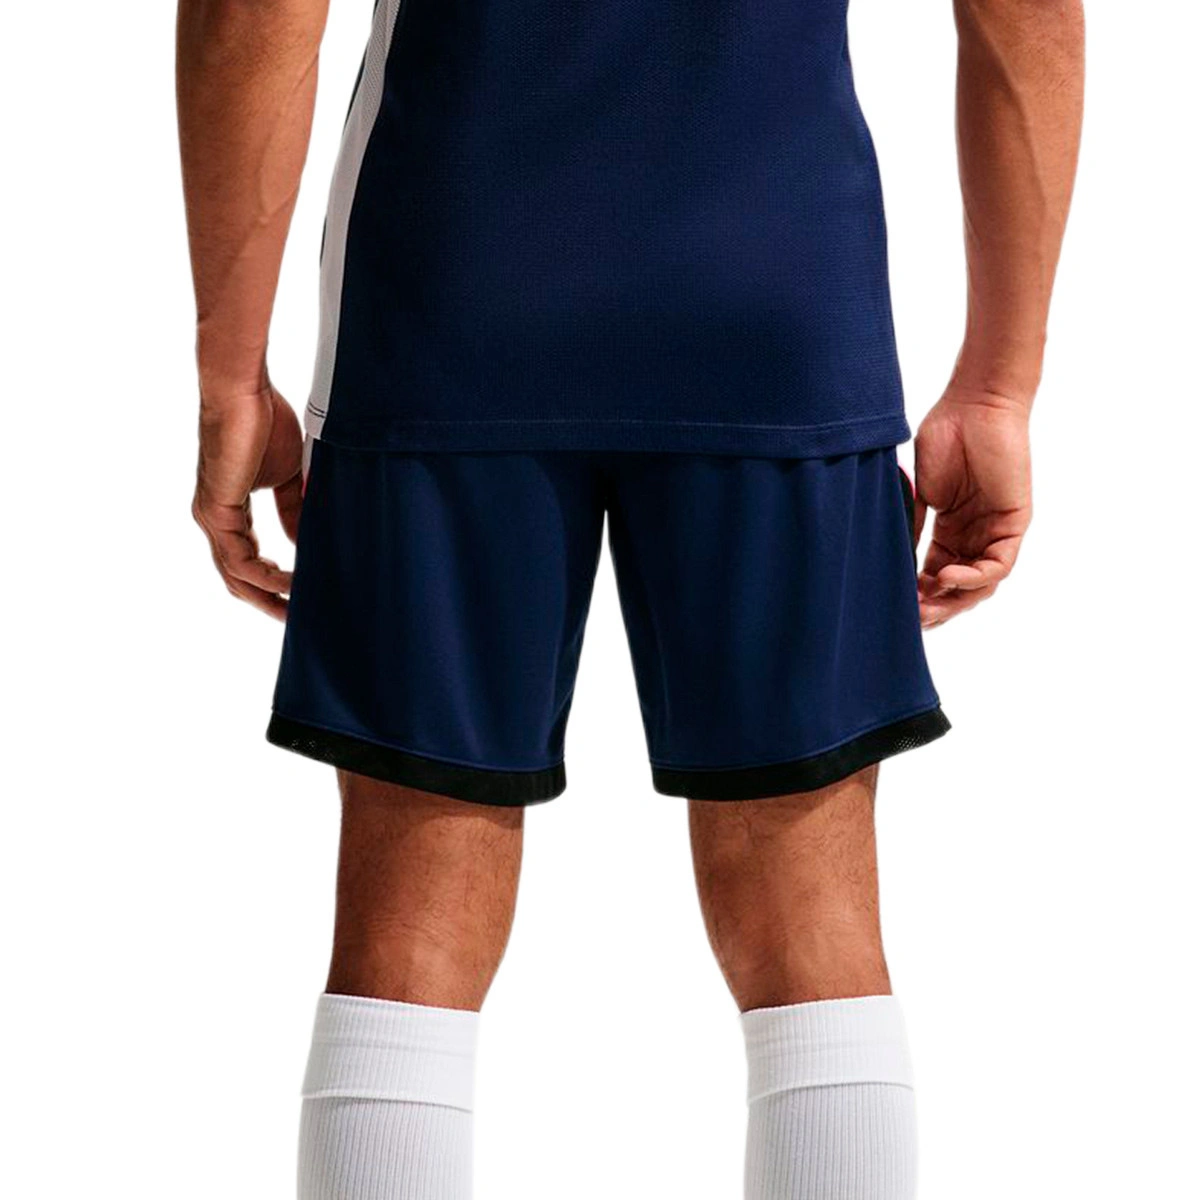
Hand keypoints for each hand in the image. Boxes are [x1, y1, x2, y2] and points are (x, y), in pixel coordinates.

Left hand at [192, 381, 303, 619]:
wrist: (244, 392)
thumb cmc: (265, 420)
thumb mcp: (289, 475)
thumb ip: (294, 507)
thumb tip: (302, 540)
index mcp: (229, 508)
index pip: (247, 558)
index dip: (271, 581)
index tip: (300, 595)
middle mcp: (215, 517)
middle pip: (237, 577)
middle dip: (266, 602)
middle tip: (295, 620)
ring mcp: (212, 516)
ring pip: (235, 574)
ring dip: (266, 595)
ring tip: (297, 608)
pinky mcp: (216, 510)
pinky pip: (238, 558)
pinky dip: (263, 575)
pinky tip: (288, 581)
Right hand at [912, 387, 1032, 627]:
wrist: (973, 405)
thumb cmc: (944, 436)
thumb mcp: (919, 491)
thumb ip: (912, 526)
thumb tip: (895, 562)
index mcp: (950, 531)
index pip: (934, 576)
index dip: (915, 595)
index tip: (892, 605)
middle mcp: (974, 536)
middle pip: (957, 588)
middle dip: (933, 607)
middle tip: (909, 618)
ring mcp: (995, 532)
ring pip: (980, 585)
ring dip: (952, 600)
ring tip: (926, 607)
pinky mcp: (1013, 524)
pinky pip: (998, 565)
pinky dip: (973, 578)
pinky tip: (946, 578)